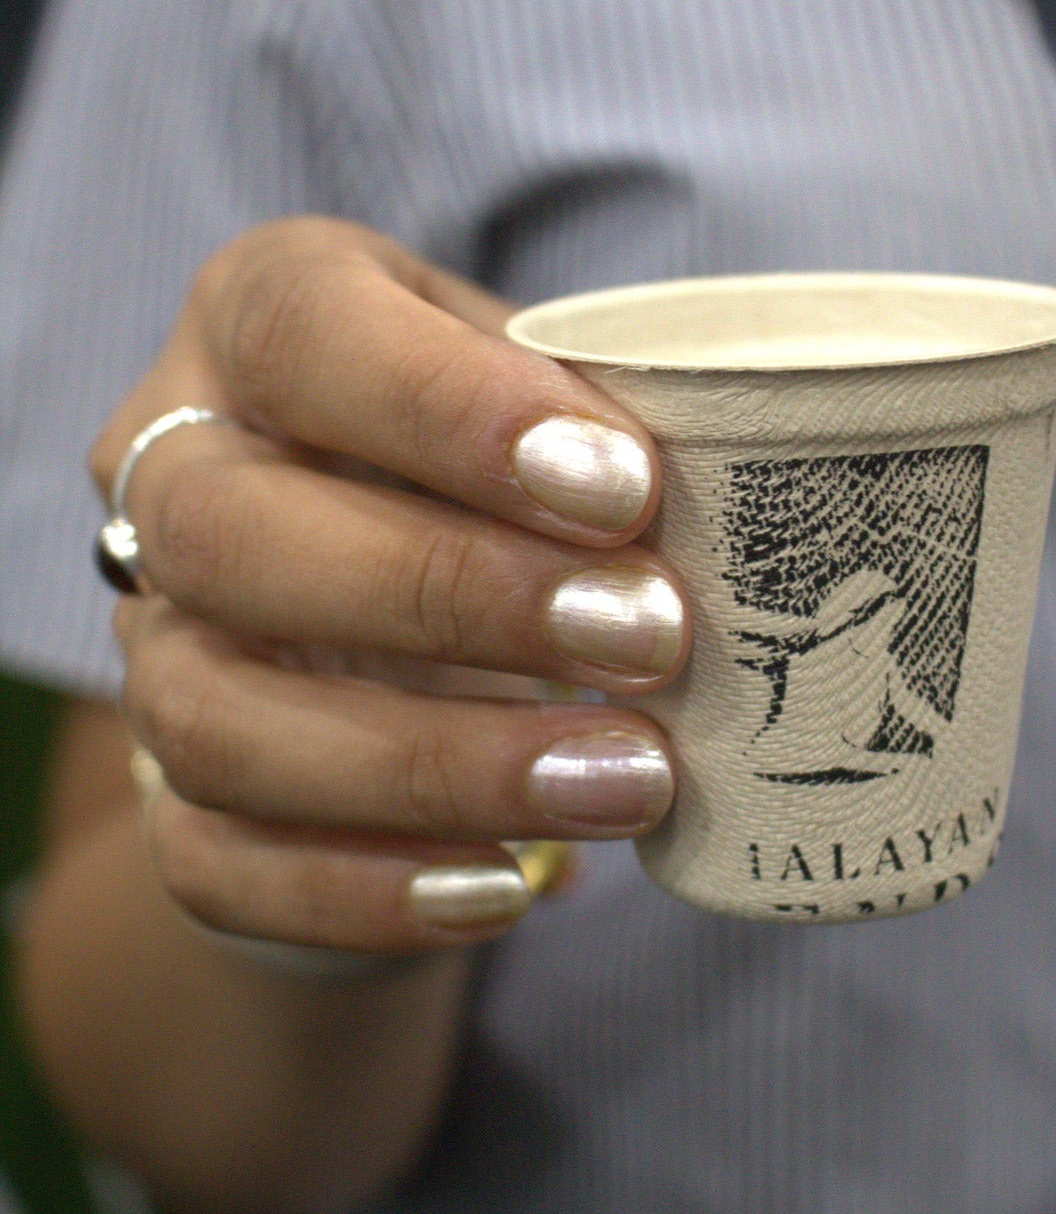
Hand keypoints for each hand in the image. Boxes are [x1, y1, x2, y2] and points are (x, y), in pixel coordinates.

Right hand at [90, 218, 686, 962]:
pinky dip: (368, 890)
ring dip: (432, 764)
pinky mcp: (171, 796)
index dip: (447, 406)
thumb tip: (743, 498)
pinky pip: (216, 863)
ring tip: (626, 780)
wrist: (393, 608)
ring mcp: (154, 646)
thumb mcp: (543, 397)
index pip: (299, 332)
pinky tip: (511, 888)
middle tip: (648, 636)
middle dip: (448, 593)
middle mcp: (171, 476)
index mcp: (256, 323)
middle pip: (228, 534)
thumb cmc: (495, 467)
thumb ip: (600, 423)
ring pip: (213, 716)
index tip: (619, 484)